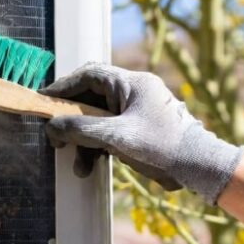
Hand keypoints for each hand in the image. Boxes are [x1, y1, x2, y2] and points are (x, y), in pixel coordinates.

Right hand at [40, 63, 243, 204]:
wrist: (198, 168)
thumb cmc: (164, 146)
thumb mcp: (117, 137)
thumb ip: (82, 130)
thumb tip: (52, 126)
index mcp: (131, 83)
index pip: (89, 76)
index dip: (64, 87)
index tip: (45, 100)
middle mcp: (133, 93)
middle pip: (90, 100)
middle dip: (72, 122)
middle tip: (57, 138)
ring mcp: (135, 112)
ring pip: (98, 121)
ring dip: (84, 142)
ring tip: (78, 165)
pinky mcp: (137, 131)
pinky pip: (108, 134)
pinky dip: (97, 148)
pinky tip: (91, 166)